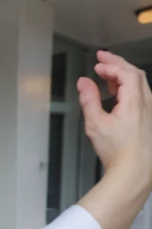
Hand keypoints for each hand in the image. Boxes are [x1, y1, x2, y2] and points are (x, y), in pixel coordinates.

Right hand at [78, 51, 151, 181]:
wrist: (134, 170)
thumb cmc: (118, 151)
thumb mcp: (95, 124)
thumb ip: (89, 100)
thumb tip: (84, 83)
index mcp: (135, 101)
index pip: (125, 73)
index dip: (111, 65)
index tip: (97, 64)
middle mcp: (147, 102)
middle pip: (135, 73)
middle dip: (118, 63)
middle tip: (103, 58)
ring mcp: (150, 110)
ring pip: (140, 83)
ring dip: (123, 74)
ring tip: (107, 74)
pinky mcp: (149, 118)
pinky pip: (141, 94)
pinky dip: (128, 87)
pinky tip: (117, 92)